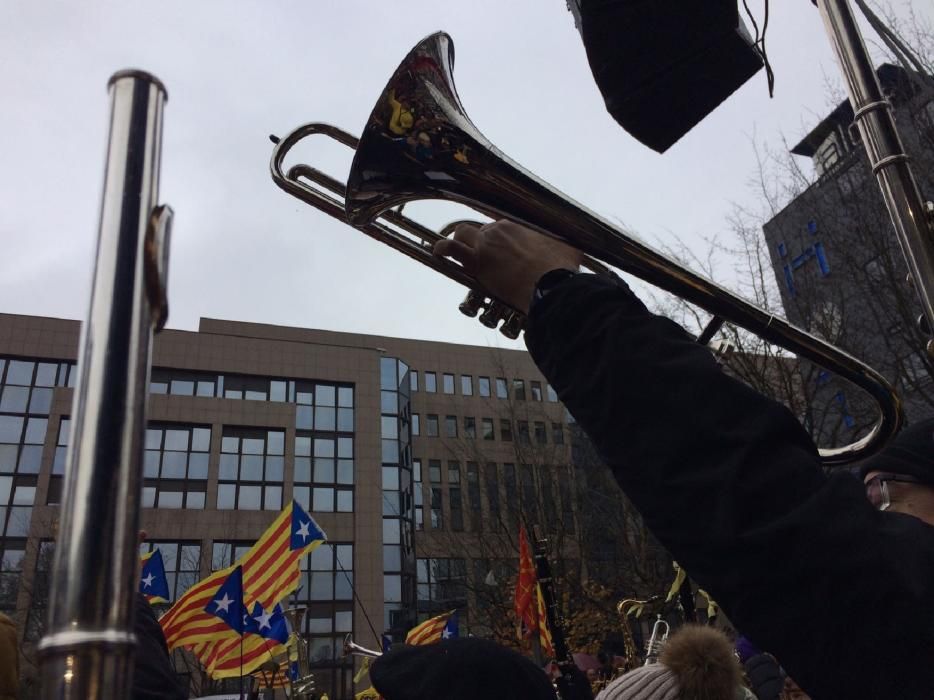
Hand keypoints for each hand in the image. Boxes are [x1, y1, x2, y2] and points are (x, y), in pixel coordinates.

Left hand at [433, 219, 583, 314]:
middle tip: (482, 257)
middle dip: (479, 242)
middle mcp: (499, 230)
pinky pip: (451, 248)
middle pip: (481, 230)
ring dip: (457, 240)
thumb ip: (569, 247)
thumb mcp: (569, 251)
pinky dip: (442, 249)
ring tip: (452, 248)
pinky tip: (437, 252)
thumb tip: (578, 248)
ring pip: (462, 233)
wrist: (549, 284)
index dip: (496, 239)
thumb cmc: (559, 270)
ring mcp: (486, 244)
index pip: (499, 228)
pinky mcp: (476, 261)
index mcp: (518, 228)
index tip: (499, 250)